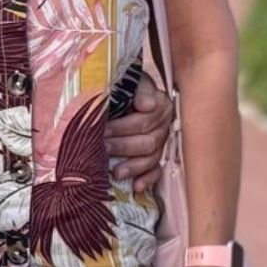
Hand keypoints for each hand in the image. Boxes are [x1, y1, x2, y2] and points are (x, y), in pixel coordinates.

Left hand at [106, 75, 173, 191]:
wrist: (123, 90)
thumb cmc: (124, 85)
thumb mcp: (131, 80)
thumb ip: (139, 90)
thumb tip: (147, 105)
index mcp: (160, 105)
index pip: (144, 121)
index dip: (123, 127)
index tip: (104, 130)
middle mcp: (163, 125)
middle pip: (148, 142)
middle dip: (123, 146)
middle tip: (103, 149)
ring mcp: (161, 142)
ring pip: (151, 159)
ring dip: (133, 166)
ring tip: (116, 172)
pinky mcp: (155, 156)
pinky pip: (156, 171)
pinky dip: (147, 179)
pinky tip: (136, 186)